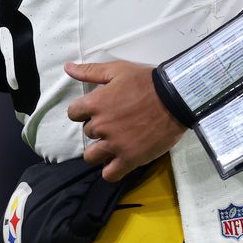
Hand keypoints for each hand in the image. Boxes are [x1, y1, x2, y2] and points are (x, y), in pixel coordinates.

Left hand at [66, 60, 187, 180]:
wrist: (175, 98)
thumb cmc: (146, 82)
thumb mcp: (116, 70)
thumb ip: (90, 71)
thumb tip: (67, 67)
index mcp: (95, 104)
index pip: (73, 113)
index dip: (83, 111)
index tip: (96, 110)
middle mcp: (101, 126)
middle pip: (87, 133)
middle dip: (98, 128)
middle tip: (115, 123)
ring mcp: (115, 145)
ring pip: (92, 156)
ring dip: (100, 150)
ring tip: (113, 143)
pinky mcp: (129, 159)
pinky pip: (109, 174)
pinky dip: (110, 170)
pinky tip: (118, 161)